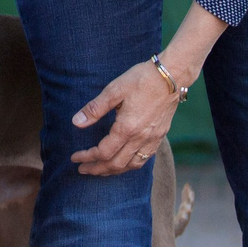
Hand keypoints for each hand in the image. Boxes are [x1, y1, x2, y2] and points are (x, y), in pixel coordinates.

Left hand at [71, 59, 188, 177]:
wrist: (172, 75)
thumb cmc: (141, 79)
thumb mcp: (114, 90)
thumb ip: (95, 109)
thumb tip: (76, 122)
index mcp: (127, 128)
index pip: (103, 152)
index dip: (87, 157)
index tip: (75, 158)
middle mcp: (140, 138)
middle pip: (116, 164)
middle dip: (97, 169)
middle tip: (83, 169)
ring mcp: (152, 139)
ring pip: (131, 165)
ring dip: (113, 171)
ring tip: (101, 169)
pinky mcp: (160, 136)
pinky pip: (144, 159)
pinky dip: (131, 165)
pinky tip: (124, 162)